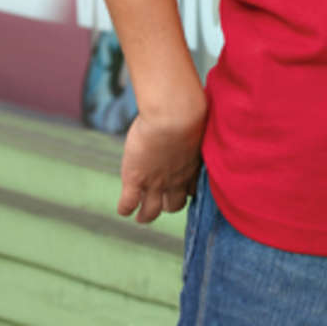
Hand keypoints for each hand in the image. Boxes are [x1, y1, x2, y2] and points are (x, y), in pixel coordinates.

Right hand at [117, 98, 205, 223]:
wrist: (174, 115)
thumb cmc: (189, 111)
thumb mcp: (197, 123)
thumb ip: (196, 129)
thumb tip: (201, 115)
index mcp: (192, 167)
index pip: (192, 190)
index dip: (186, 190)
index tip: (181, 186)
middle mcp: (176, 180)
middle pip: (175, 205)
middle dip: (168, 205)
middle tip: (162, 204)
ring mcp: (155, 183)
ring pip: (152, 212)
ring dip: (146, 215)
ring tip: (141, 216)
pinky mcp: (136, 180)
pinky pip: (128, 204)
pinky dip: (126, 209)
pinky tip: (124, 208)